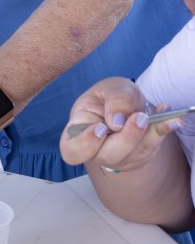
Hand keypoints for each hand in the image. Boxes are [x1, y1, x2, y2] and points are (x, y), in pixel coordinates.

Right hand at [60, 76, 178, 172]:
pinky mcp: (141, 154)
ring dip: (145, 135)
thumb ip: (113, 99)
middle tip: (138, 118)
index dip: (85, 144)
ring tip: (149, 115)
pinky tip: (171, 119)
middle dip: (126, 138)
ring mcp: (120, 156)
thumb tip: (117, 122)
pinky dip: (163, 131)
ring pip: (132, 155)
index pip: (72, 150)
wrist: (130, 103)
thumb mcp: (110, 87)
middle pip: (108, 156)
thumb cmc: (111, 96)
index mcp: (79, 131)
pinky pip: (153, 146)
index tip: (101, 129)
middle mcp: (97, 150)